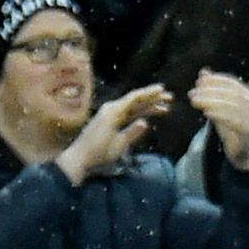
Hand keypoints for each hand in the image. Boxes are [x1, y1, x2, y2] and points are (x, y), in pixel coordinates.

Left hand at [56, 87, 170, 184]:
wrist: (79, 158)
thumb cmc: (98, 152)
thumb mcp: (118, 145)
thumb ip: (132, 132)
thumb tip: (146, 122)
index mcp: (113, 112)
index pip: (135, 97)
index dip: (150, 93)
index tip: (163, 89)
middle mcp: (111, 109)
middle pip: (135, 100)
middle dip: (152, 98)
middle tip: (169, 98)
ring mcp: (109, 114)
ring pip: (133, 107)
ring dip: (148, 106)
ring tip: (164, 107)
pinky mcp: (109, 121)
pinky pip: (127, 113)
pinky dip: (139, 113)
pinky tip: (149, 115)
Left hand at [186, 71, 248, 169]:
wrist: (243, 147)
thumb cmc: (231, 123)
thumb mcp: (220, 104)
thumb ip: (213, 89)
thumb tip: (203, 72)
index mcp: (246, 94)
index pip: (230, 82)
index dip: (214, 80)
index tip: (198, 82)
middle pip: (229, 93)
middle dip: (209, 91)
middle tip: (192, 93)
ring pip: (230, 105)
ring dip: (210, 102)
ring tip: (194, 102)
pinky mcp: (246, 129)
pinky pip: (232, 120)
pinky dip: (218, 114)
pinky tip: (206, 113)